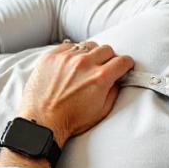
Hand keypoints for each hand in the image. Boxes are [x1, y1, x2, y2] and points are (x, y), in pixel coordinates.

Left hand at [19, 41, 133, 143]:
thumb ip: (113, 92)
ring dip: (90, 54)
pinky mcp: (51, 57)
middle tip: (103, 68)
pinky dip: (72, 53)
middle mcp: (84, 64)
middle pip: (106, 49)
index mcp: (100, 78)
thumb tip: (117, 80)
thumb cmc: (70, 120)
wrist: (42, 121)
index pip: (122, 61)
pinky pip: (68, 46)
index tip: (122, 66)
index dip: (125, 64)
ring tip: (84, 67)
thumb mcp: (101, 111)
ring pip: (87, 45)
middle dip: (108, 59)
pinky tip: (69, 65)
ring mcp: (66, 58)